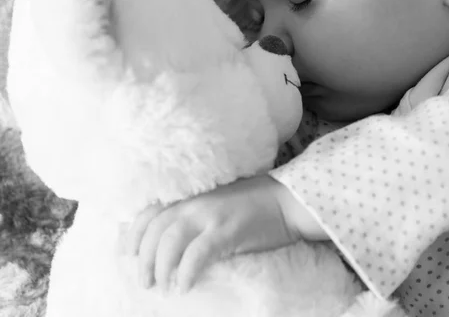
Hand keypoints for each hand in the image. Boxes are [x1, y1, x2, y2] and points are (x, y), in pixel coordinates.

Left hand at [125, 176, 326, 292]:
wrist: (286, 201)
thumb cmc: (253, 205)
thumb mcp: (216, 204)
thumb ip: (194, 214)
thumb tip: (172, 239)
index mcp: (190, 196)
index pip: (149, 212)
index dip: (133, 234)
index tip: (126, 254)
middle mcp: (195, 202)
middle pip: (155, 229)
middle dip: (143, 259)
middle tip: (145, 282)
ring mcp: (211, 214)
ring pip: (169, 240)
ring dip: (160, 267)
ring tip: (163, 287)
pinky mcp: (227, 229)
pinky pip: (198, 252)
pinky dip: (186, 271)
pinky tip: (184, 287)